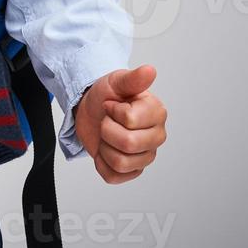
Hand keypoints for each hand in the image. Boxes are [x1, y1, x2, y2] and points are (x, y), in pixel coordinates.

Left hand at [72, 64, 166, 183]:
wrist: (90, 110)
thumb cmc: (107, 95)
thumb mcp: (116, 82)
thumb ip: (133, 78)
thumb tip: (149, 70)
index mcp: (157, 113)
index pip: (130, 120)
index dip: (113, 112)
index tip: (111, 105)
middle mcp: (156, 136)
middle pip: (128, 144)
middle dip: (107, 129)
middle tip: (107, 120)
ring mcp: (146, 156)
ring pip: (121, 162)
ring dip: (104, 147)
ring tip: (107, 134)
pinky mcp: (132, 171)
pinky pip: (114, 176)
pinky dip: (102, 163)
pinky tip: (105, 149)